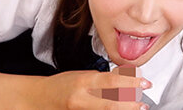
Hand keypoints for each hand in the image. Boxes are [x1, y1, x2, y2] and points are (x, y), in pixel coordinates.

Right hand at [33, 69, 149, 108]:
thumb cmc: (60, 85)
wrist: (37, 98)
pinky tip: (118, 109)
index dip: (132, 82)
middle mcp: (80, 99)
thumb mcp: (83, 76)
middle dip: (131, 105)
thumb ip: (103, 80)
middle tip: (143, 104)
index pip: (112, 81)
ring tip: (135, 107)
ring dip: (122, 109)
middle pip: (111, 104)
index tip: (145, 83)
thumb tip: (126, 79)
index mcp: (83, 82)